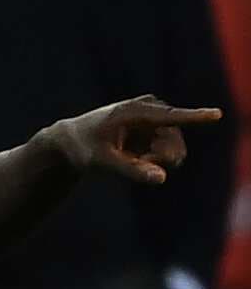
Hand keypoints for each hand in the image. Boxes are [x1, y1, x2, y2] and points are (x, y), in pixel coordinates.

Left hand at [47, 95, 222, 184]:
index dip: (195, 117)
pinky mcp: (156, 130)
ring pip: (173, 151)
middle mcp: (151, 110)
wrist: (73, 141)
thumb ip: (131, 170)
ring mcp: (155, 120)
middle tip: (138, 164)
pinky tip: (134, 157)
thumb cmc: (84, 148)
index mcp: (136, 112)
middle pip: (174, 144)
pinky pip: (167, 153)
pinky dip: (153, 161)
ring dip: (156, 162)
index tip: (217, 114)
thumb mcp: (102, 161)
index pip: (170, 116)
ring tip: (133, 161)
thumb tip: (162, 178)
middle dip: (160, 160)